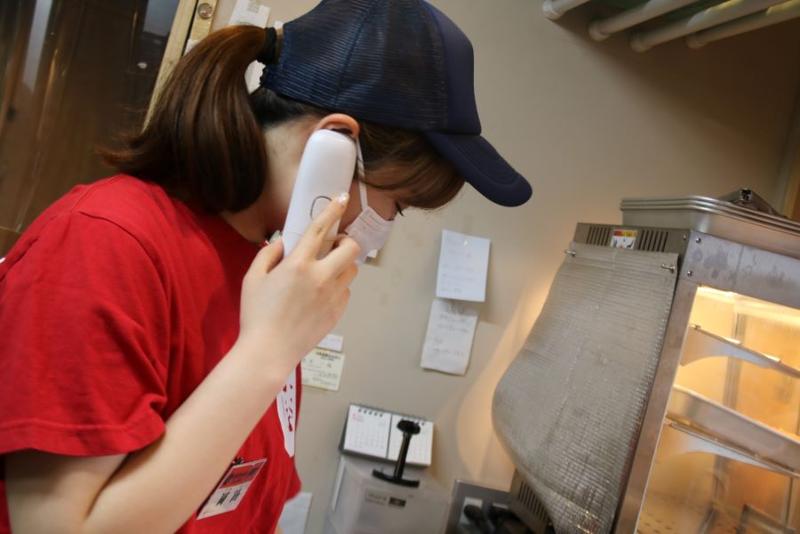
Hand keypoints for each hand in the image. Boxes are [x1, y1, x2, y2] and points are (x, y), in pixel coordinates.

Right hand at [237, 193, 359, 376]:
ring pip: (352, 270)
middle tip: (334, 246)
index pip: (321, 229)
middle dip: (347, 241)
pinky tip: (321, 294)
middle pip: (351, 248)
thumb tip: (282, 242)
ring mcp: (332, 296)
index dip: (332, 210)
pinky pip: (346, 292)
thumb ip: (268, 255)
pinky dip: (338, 287)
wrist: (269, 351)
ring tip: (327, 270)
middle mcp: (321, 277)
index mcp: (299, 265)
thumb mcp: (253, 279)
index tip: (342, 199)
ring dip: (343, 265)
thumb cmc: (256, 314)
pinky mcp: (337, 312)